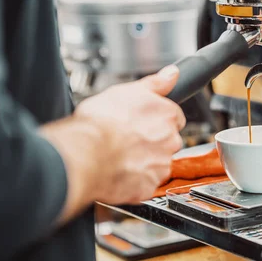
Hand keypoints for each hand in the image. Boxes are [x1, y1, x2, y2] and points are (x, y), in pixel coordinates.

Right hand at [75, 65, 185, 203]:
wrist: (86, 153)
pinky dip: (135, 180)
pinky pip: (145, 184)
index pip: (174, 117)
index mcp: (167, 115)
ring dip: (143, 161)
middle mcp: (170, 140)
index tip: (143, 122)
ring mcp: (161, 165)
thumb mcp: (128, 90)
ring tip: (120, 156)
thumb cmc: (102, 121)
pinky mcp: (148, 186)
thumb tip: (173, 74)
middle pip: (168, 141)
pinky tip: (119, 171)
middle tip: (128, 139)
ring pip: (157, 163)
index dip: (157, 119)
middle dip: (152, 141)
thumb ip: (156, 84)